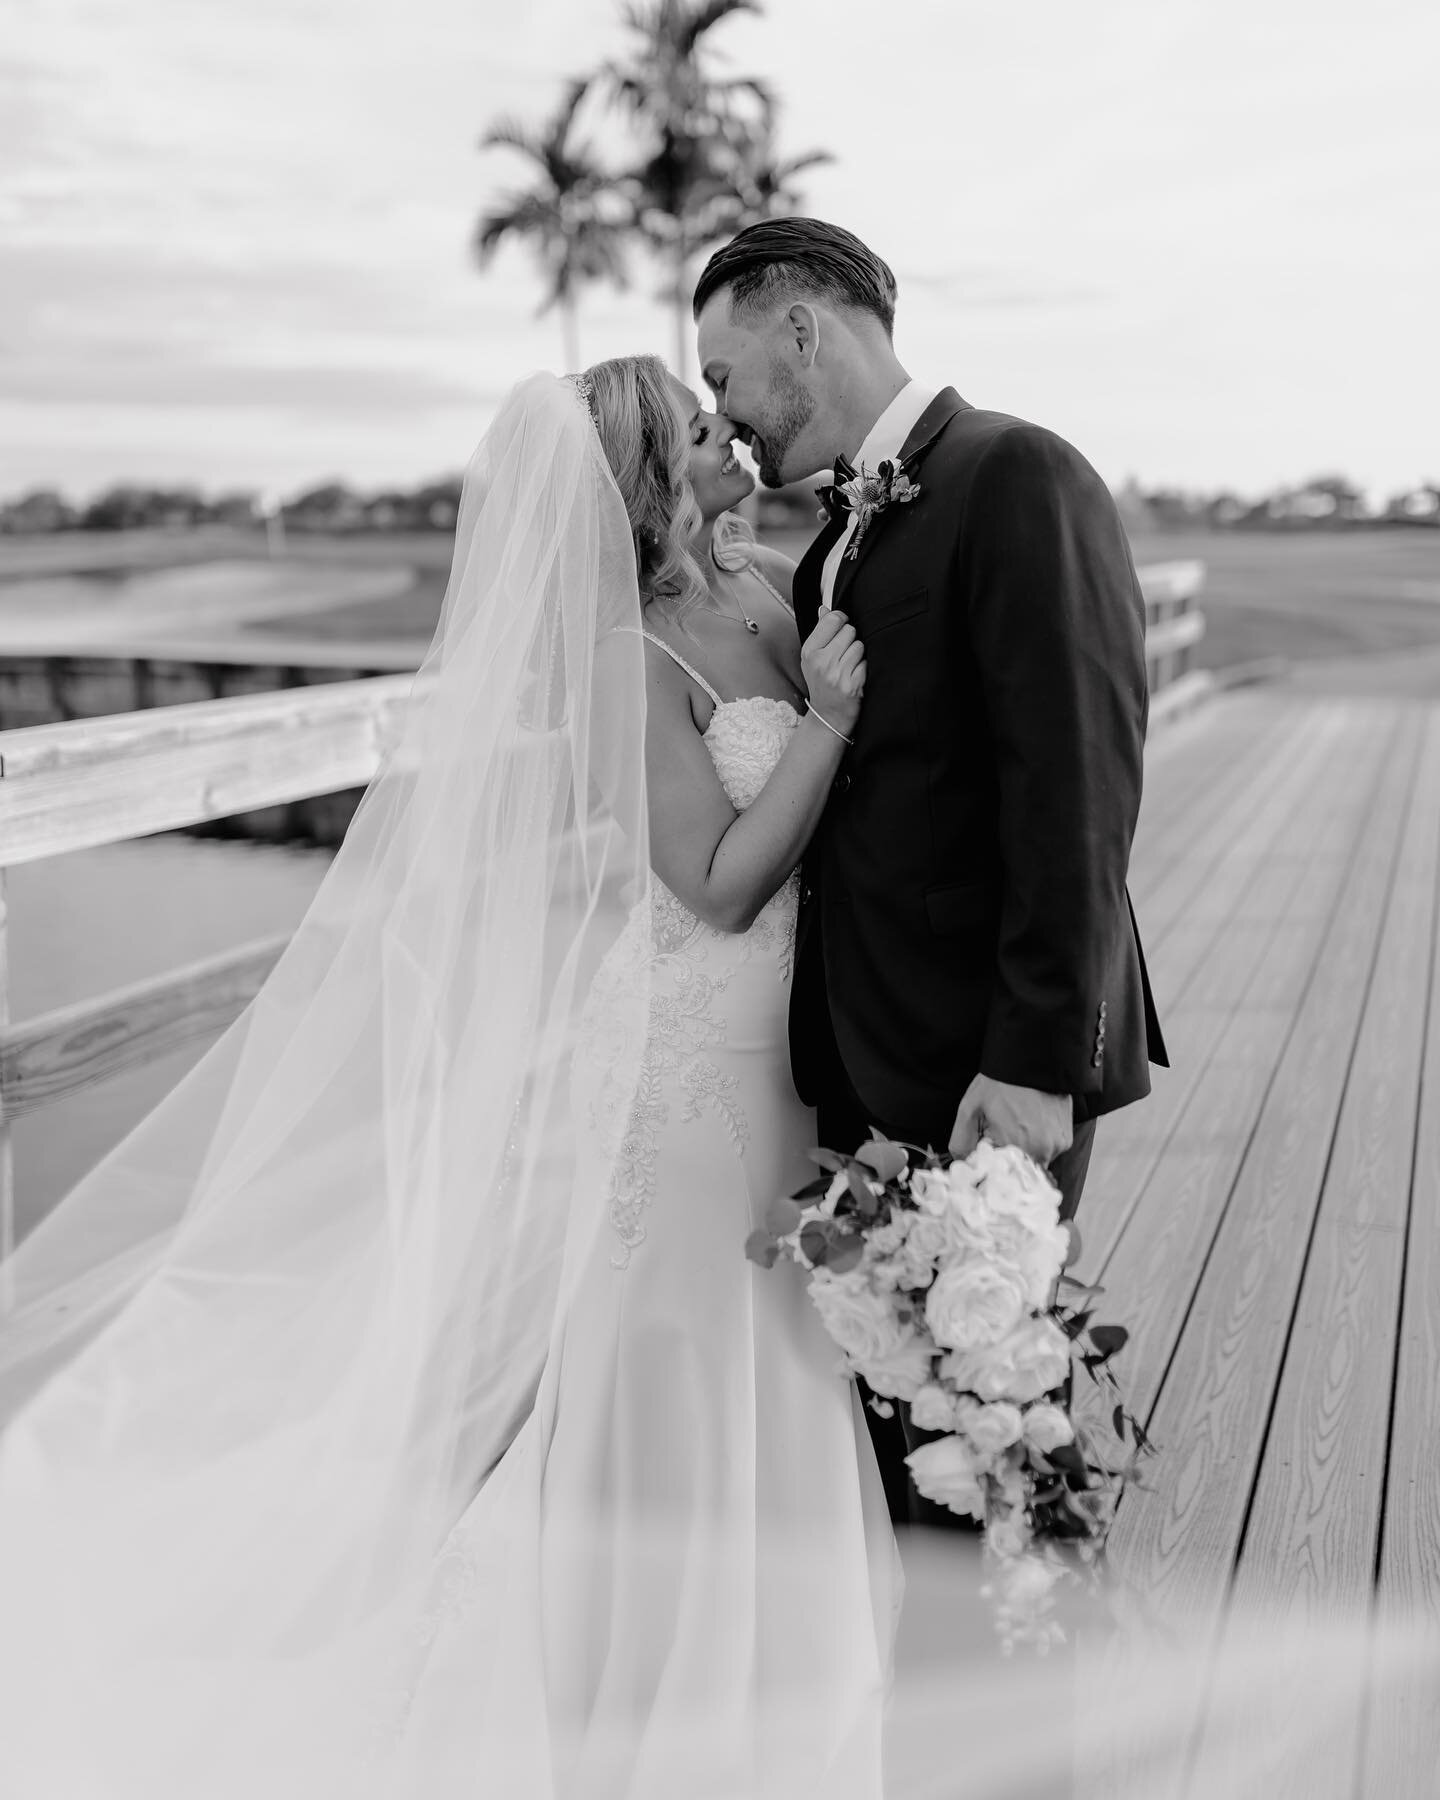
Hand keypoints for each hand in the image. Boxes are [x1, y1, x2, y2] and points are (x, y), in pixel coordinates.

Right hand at [800, 609, 865, 738]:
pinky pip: (866, 663)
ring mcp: (836, 674)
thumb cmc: (822, 684)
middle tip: (844, 654)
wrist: (828, 717)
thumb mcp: (813, 658)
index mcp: (809, 651)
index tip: (842, 628)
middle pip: (849, 631)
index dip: (842, 620)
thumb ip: (821, 632)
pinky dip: (864, 668)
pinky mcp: (852, 685)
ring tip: (850, 666)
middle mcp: (821, 662)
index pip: (833, 619)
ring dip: (859, 654)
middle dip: (851, 640)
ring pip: (860, 646)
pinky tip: (856, 677)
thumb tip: (824, 609)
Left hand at [949, 1075, 1073, 1166]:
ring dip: (1022, 1150)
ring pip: (1033, 1162)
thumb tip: (964, 1166)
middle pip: (1018, 1172)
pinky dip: (1037, 1142)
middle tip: (1000, 1131)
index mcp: (1015, 1148)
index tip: (986, 1150)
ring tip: (1016, 1123)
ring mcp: (1058, 1146)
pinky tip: (1030, 1122)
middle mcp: (1041, 1152)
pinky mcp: (1067, 1139)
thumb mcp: (970, 1110)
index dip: (989, 1165)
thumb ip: (961, 1143)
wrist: (1032, 1060)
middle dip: (1006, 1158)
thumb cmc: (998, 1083)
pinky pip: (1047, 1151)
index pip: (999, 1177)